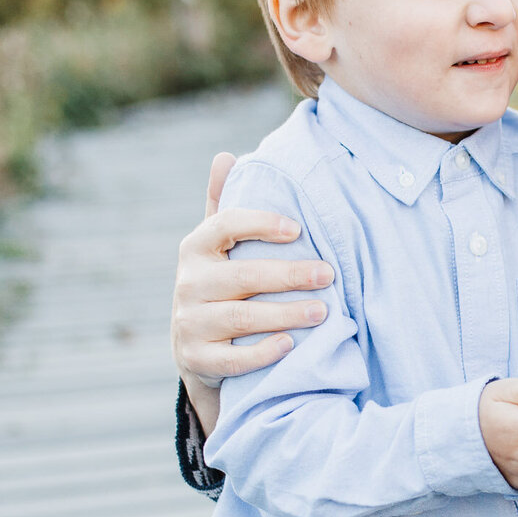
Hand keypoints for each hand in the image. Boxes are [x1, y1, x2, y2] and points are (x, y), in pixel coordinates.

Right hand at [172, 151, 334, 434]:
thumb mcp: (217, 248)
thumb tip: (224, 156)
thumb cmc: (220, 286)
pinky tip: (291, 345)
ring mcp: (190, 324)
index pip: (224, 226)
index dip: (260, 224)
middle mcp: (189, 284)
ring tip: (323, 311)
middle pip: (243, 276)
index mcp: (195, 248)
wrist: (196, 351)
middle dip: (289, 275)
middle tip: (328, 273)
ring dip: (285, 314)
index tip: (298, 229)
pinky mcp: (197, 360)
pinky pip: (232, 360)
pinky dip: (262, 353)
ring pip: (241, 318)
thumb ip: (223, 205)